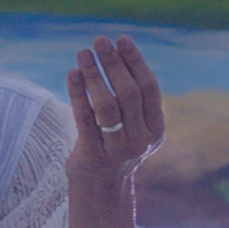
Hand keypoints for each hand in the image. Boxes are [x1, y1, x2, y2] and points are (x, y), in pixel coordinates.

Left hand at [65, 35, 164, 184]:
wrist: (100, 188)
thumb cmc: (115, 145)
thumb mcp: (134, 125)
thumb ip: (132, 98)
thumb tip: (116, 52)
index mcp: (156, 128)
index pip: (149, 88)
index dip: (135, 62)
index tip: (122, 40)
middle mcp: (141, 140)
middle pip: (128, 94)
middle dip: (113, 64)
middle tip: (99, 41)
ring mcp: (117, 150)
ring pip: (107, 107)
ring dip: (94, 76)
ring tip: (82, 53)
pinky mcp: (93, 155)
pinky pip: (84, 119)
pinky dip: (78, 94)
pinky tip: (72, 74)